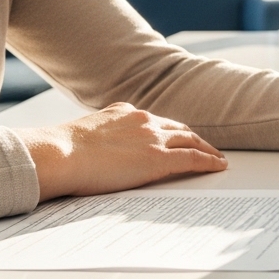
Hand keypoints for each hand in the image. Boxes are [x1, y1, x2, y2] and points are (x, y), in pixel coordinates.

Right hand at [18, 104, 227, 201]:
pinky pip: (193, 158)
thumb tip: (95, 150)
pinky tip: (218, 166)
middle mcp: (143, 120)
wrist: (59, 154)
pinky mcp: (159, 159)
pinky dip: (208, 161)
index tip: (180, 137)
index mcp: (124, 113)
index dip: (171, 130)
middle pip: (179, 128)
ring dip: (207, 149)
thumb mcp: (83, 135)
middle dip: (194, 138)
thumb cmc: (61, 152)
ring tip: (217, 158)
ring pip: (191, 141)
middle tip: (206, 147)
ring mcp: (153, 138)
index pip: (156, 121)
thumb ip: (99, 137)